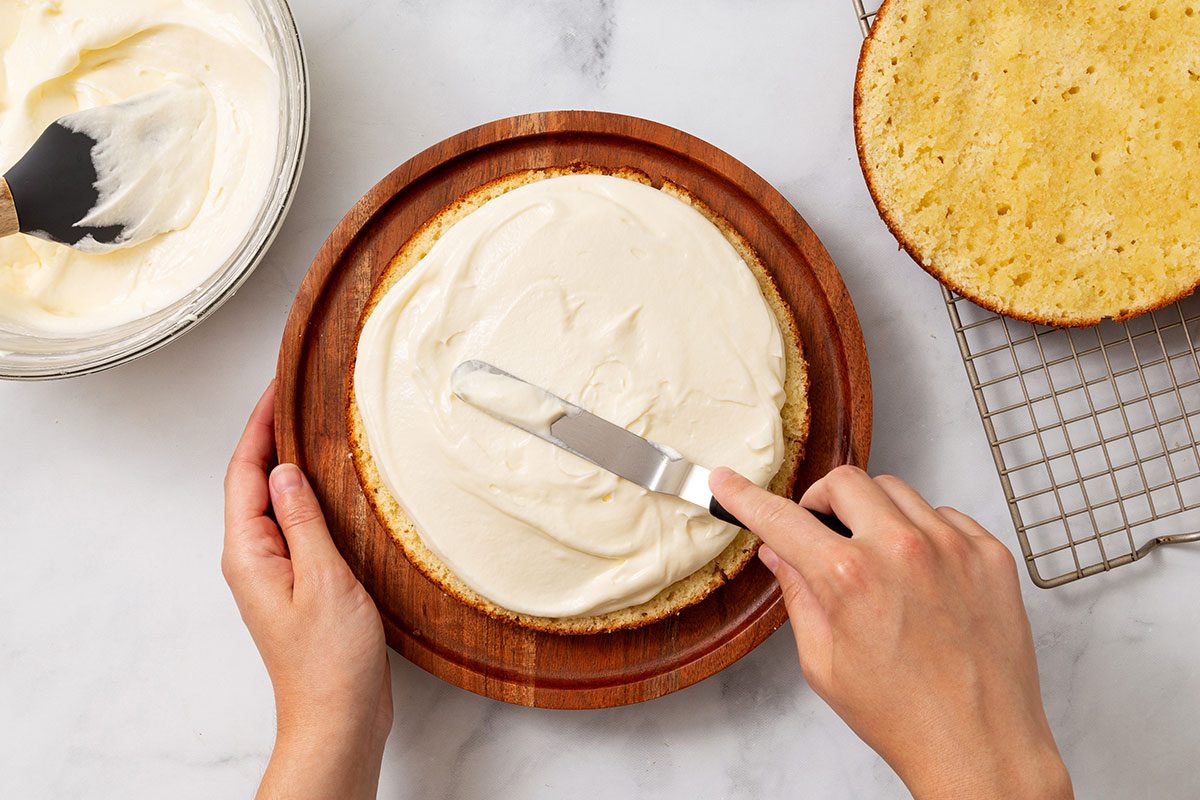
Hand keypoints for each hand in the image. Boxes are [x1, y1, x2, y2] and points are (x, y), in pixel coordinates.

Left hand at [223, 382, 391, 799]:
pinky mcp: (298, 585)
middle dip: (269, 435)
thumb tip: (284, 471)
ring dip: (288, 462)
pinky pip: (294, 524)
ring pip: (273, 502)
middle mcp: (254, 560)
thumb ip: (303, 521)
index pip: (244, 473)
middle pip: (251, 482)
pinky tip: (331, 487)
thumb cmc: (331, 662)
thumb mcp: (325, 580)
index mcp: (250, 554)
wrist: (338, 719)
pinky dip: (307, 494)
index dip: (259, 426)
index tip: (277, 387)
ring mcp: (275, 573)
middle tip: (295, 394)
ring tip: (312, 426)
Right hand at [711, 466, 1071, 799]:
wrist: (980, 745)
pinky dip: (925, 533)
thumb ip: (798, 596)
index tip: (728, 482)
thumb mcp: (824, 663)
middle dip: (822, 501)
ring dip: (875, 515)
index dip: (745, 497)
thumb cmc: (903, 715)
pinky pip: (946, 516)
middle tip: (821, 530)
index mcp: (848, 578)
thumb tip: (779, 555)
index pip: (780, 517)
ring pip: (897, 491)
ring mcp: (952, 547)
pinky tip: (922, 574)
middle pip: (844, 481)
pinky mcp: (990, 555)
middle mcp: (901, 550)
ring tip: (879, 560)